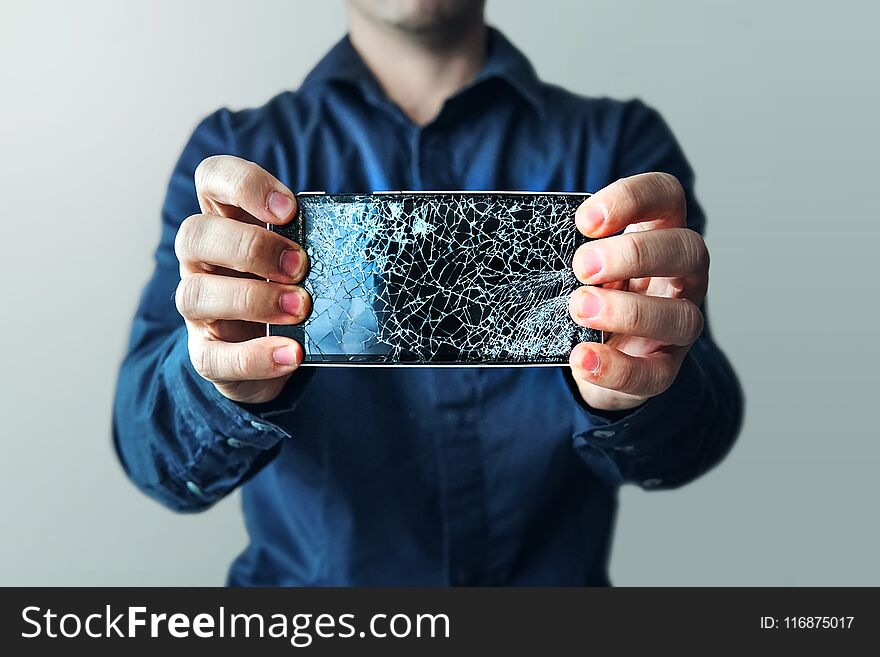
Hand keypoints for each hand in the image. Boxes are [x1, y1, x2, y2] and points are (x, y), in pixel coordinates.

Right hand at [174, 155, 309, 403]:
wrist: (284, 352)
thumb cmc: (294, 289)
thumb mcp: (307, 257)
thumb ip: (319, 240)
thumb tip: (362, 229)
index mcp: (226, 221)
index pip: (212, 178)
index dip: (244, 185)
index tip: (288, 209)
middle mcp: (202, 261)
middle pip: (194, 234)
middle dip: (250, 247)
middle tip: (299, 265)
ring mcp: (199, 309)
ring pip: (194, 294)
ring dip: (251, 300)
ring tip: (300, 309)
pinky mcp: (206, 354)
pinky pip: (213, 357)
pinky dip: (255, 356)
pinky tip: (292, 354)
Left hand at [568, 172, 708, 411]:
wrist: (591, 353)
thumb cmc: (588, 291)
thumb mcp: (579, 262)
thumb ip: (565, 249)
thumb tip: (521, 242)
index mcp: (659, 235)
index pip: (666, 196)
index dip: (633, 199)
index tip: (584, 220)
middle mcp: (681, 276)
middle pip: (687, 249)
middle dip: (634, 254)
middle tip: (581, 267)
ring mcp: (679, 324)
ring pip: (682, 316)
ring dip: (628, 312)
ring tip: (579, 308)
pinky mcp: (664, 368)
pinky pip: (655, 374)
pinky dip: (617, 368)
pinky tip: (582, 358)